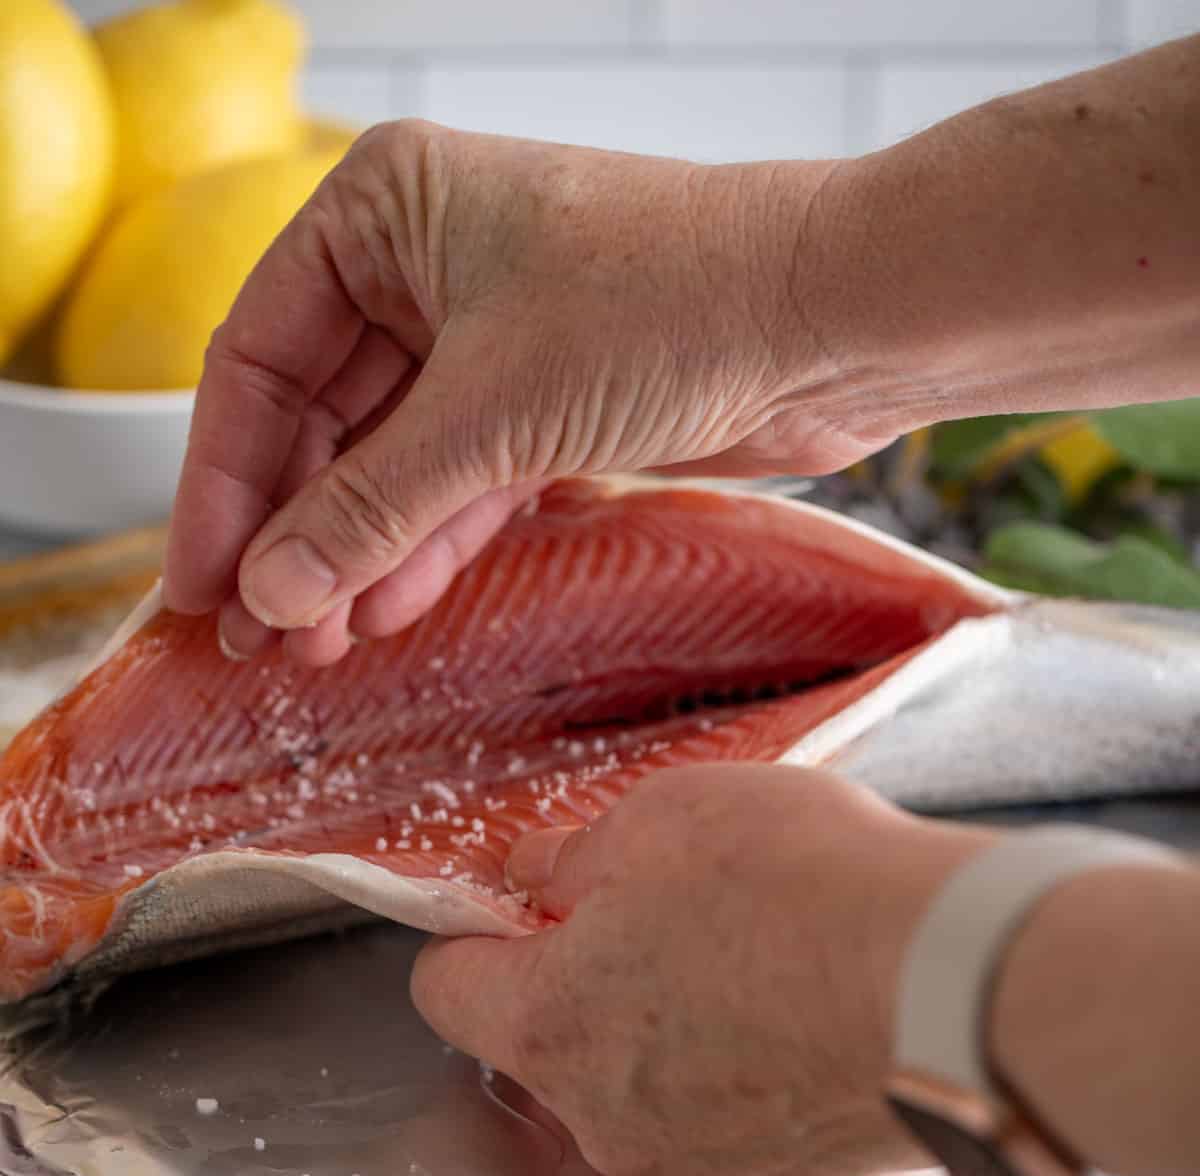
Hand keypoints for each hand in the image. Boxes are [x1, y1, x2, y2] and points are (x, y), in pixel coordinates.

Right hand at [164, 124, 893, 665]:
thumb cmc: (675, 304)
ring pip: (384, 465)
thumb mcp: (493, 413)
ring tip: (314, 653)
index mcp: (382, 211)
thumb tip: (269, 596)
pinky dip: (423, 550)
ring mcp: (485, 339)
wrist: (838, 318)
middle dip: (290, 537)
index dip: (222, 484)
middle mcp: (423, 265)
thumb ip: (370, 510)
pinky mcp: (542, 404)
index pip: (256, 359)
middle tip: (255, 643)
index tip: (201, 588)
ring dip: (352, 559)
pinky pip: (454, 488)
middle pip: (314, 421)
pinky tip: (386, 615)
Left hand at [411, 767, 993, 1175]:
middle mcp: (602, 1118)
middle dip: (590, 975)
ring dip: (672, 1024)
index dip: (477, 933)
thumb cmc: (803, 891)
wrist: (956, 992)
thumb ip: (574, 857)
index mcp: (548, 1024)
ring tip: (760, 955)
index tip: (524, 901)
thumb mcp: (664, 818)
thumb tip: (536, 876)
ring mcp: (690, 1160)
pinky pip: (724, 1113)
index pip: (447, 989)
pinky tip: (806, 1009)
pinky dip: (745, 1067)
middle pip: (552, 1039)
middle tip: (669, 908)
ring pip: (642, 1080)